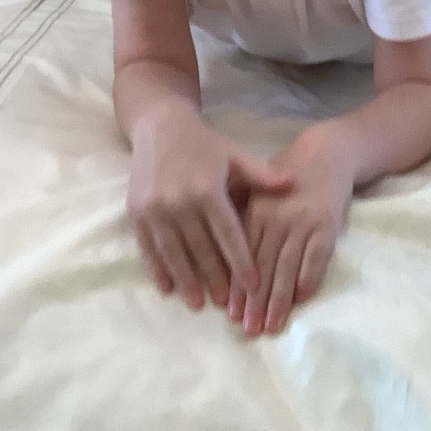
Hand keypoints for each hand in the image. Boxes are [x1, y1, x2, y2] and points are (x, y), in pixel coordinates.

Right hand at [128, 112, 292, 309]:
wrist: (160, 126)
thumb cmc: (203, 144)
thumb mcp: (234, 155)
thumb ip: (261, 175)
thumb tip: (293, 185)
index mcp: (208, 189)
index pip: (227, 234)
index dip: (240, 261)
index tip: (253, 285)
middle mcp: (180, 202)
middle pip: (201, 249)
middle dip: (215, 279)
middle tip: (228, 304)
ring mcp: (155, 209)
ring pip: (173, 253)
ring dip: (186, 281)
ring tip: (198, 303)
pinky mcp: (136, 213)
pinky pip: (148, 247)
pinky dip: (158, 269)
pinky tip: (168, 288)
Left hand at [228, 125, 355, 335]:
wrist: (326, 153)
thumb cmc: (286, 175)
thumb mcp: (256, 188)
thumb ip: (240, 216)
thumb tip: (212, 249)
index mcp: (257, 210)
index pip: (243, 256)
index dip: (237, 286)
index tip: (230, 313)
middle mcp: (277, 218)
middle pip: (263, 267)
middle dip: (255, 302)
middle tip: (248, 329)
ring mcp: (303, 223)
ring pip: (286, 268)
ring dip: (279, 300)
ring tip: (271, 325)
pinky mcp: (326, 226)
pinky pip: (315, 259)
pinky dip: (308, 280)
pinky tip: (300, 300)